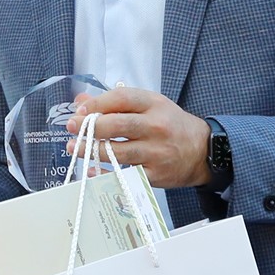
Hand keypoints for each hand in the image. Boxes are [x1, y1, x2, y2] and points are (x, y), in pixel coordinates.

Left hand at [69, 87, 211, 188]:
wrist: (203, 150)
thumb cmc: (171, 125)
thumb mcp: (149, 105)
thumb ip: (116, 102)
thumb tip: (81, 101)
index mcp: (154, 104)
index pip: (121, 98)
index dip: (97, 103)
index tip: (80, 109)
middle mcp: (156, 127)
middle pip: (117, 125)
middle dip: (89, 126)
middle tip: (71, 126)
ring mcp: (156, 152)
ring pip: (118, 151)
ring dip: (91, 150)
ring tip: (73, 147)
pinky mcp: (155, 174)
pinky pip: (125, 175)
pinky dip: (104, 174)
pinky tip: (90, 170)